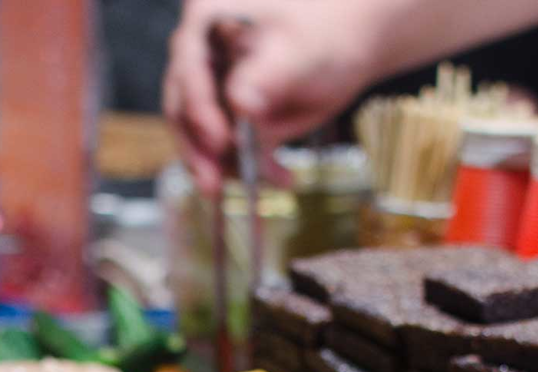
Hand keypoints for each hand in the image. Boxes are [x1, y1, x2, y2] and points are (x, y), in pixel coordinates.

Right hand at [164, 0, 390, 192]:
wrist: (352, 41)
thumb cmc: (328, 30)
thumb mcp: (298, 49)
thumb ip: (267, 74)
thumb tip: (241, 105)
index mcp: (206, 20)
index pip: (188, 72)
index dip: (198, 110)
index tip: (220, 142)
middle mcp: (200, 55)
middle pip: (184, 110)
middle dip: (201, 152)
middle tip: (213, 185)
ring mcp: (214, 88)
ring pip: (204, 138)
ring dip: (231, 167)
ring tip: (271, 178)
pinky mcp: (230, 116)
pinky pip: (230, 150)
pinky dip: (253, 168)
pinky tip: (282, 176)